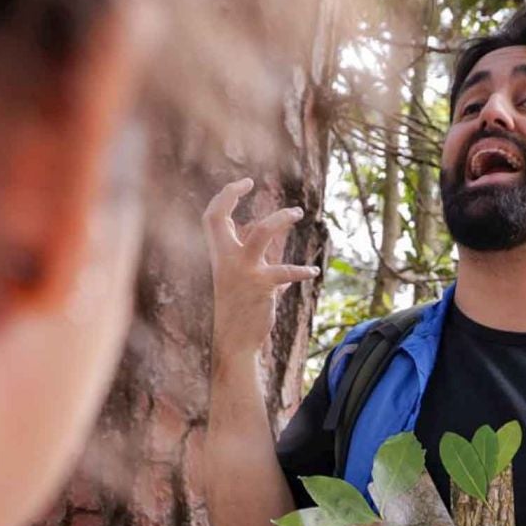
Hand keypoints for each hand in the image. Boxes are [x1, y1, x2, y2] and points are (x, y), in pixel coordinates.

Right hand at [202, 178, 317, 368]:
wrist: (234, 343)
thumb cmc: (239, 314)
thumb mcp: (243, 287)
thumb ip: (260, 273)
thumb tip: (283, 273)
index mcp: (218, 257)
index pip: (211, 218)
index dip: (224, 196)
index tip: (243, 184)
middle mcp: (225, 260)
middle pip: (217, 218)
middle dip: (230, 194)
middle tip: (250, 182)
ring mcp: (242, 271)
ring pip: (260, 232)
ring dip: (280, 219)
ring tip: (297, 213)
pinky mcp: (261, 285)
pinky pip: (286, 271)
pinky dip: (302, 271)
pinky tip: (313, 272)